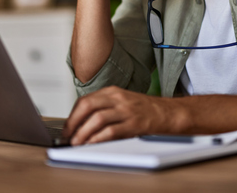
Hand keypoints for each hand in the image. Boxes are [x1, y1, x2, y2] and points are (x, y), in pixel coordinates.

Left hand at [63, 86, 183, 144]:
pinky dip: (98, 138)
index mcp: (113, 92)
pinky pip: (111, 130)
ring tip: (77, 142)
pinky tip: (92, 144)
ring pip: (97, 118)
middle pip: (88, 106)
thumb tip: (82, 123)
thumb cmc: (145, 110)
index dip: (73, 115)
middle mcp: (118, 98)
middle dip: (74, 122)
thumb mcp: (123, 101)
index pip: (85, 100)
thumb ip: (105, 107)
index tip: (67, 128)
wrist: (169, 113)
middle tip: (68, 135)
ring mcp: (126, 110)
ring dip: (83, 132)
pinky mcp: (134, 124)